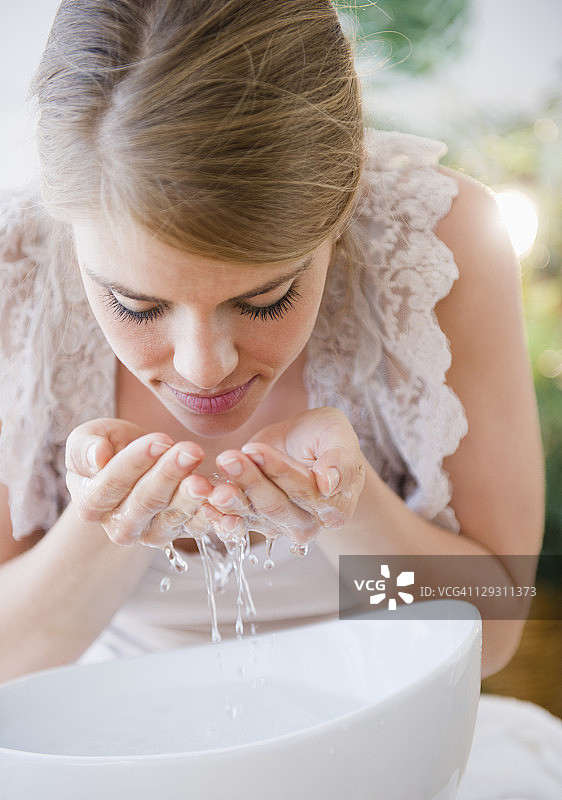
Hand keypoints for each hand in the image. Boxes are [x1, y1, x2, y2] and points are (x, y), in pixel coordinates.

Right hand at [65, 418, 207, 546]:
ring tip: (205, 478)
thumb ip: (85, 447)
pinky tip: (220, 498)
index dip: (135, 462)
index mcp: (91, 504)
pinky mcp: (180, 532)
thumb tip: (97, 457)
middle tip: (192, 451)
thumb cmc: (110, 448)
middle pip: (145, 502)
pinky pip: (196, 527)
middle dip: (169, 474)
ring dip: (191, 496)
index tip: (160, 440)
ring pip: (172, 515)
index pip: (111, 485)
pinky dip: (210, 514)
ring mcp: (150, 533)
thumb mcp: (90, 438)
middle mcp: (119, 526)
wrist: (137, 463)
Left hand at [188, 407, 364, 544]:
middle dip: (249, 481)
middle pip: (275, 506)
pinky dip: (217, 514)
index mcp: (335, 506)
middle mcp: (307, 523)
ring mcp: (278, 526)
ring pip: (251, 514)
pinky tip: (202, 500)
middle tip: (227, 457)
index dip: (280, 472)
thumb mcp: (339, 436)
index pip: (306, 491)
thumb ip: (341, 459)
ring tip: (207, 478)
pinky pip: (234, 523)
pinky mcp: (254, 521)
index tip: (257, 451)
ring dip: (228, 497)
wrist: (305, 445)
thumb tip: (330, 483)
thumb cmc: (326, 438)